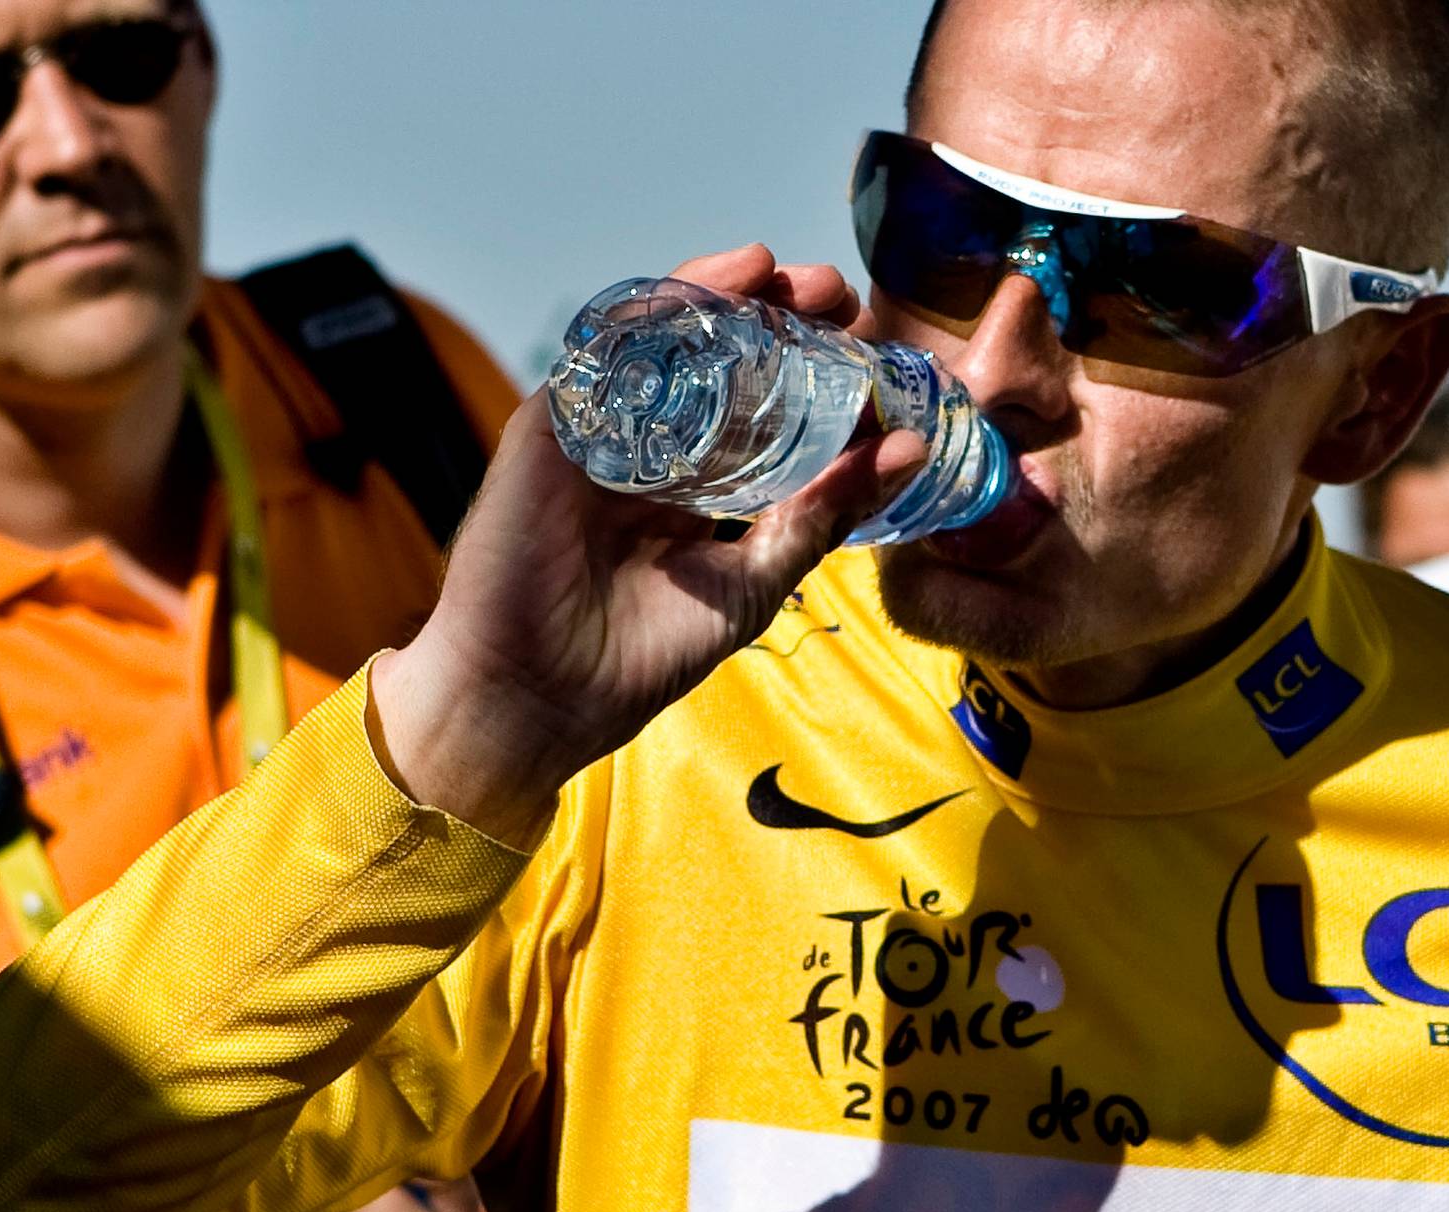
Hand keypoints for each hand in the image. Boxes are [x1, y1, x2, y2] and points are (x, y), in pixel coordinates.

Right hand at [372, 243, 929, 840]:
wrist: (539, 702)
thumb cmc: (636, 660)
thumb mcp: (755, 581)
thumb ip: (822, 514)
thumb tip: (909, 448)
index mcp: (689, 488)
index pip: (754, 406)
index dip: (809, 366)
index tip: (865, 342)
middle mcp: (643, 450)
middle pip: (711, 359)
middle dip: (773, 315)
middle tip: (833, 293)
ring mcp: (595, 435)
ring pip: (658, 340)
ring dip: (718, 295)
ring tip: (778, 273)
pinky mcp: (550, 427)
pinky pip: (604, 352)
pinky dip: (657, 311)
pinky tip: (707, 289)